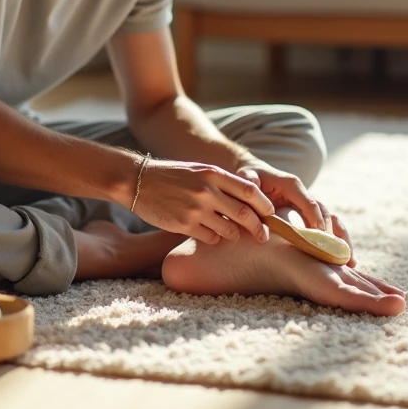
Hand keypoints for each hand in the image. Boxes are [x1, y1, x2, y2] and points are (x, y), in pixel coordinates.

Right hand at [130, 158, 274, 244]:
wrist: (137, 181)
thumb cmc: (172, 175)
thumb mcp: (199, 170)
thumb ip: (222, 182)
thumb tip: (250, 199)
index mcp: (213, 173)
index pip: (250, 191)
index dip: (265, 205)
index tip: (270, 214)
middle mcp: (207, 191)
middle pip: (245, 214)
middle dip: (258, 228)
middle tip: (263, 236)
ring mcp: (196, 209)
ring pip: (229, 230)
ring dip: (235, 235)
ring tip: (232, 234)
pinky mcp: (183, 225)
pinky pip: (210, 238)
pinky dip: (214, 238)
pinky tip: (208, 233)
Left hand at [236, 161, 355, 266]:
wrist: (252, 173)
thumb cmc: (249, 177)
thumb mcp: (247, 179)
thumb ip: (253, 192)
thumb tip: (265, 212)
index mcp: (292, 185)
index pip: (309, 203)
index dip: (316, 220)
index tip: (321, 238)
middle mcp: (304, 194)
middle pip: (325, 214)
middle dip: (332, 235)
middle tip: (337, 257)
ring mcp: (308, 205)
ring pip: (331, 221)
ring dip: (341, 240)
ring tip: (350, 263)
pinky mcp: (308, 215)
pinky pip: (327, 227)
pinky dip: (337, 242)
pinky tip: (345, 261)